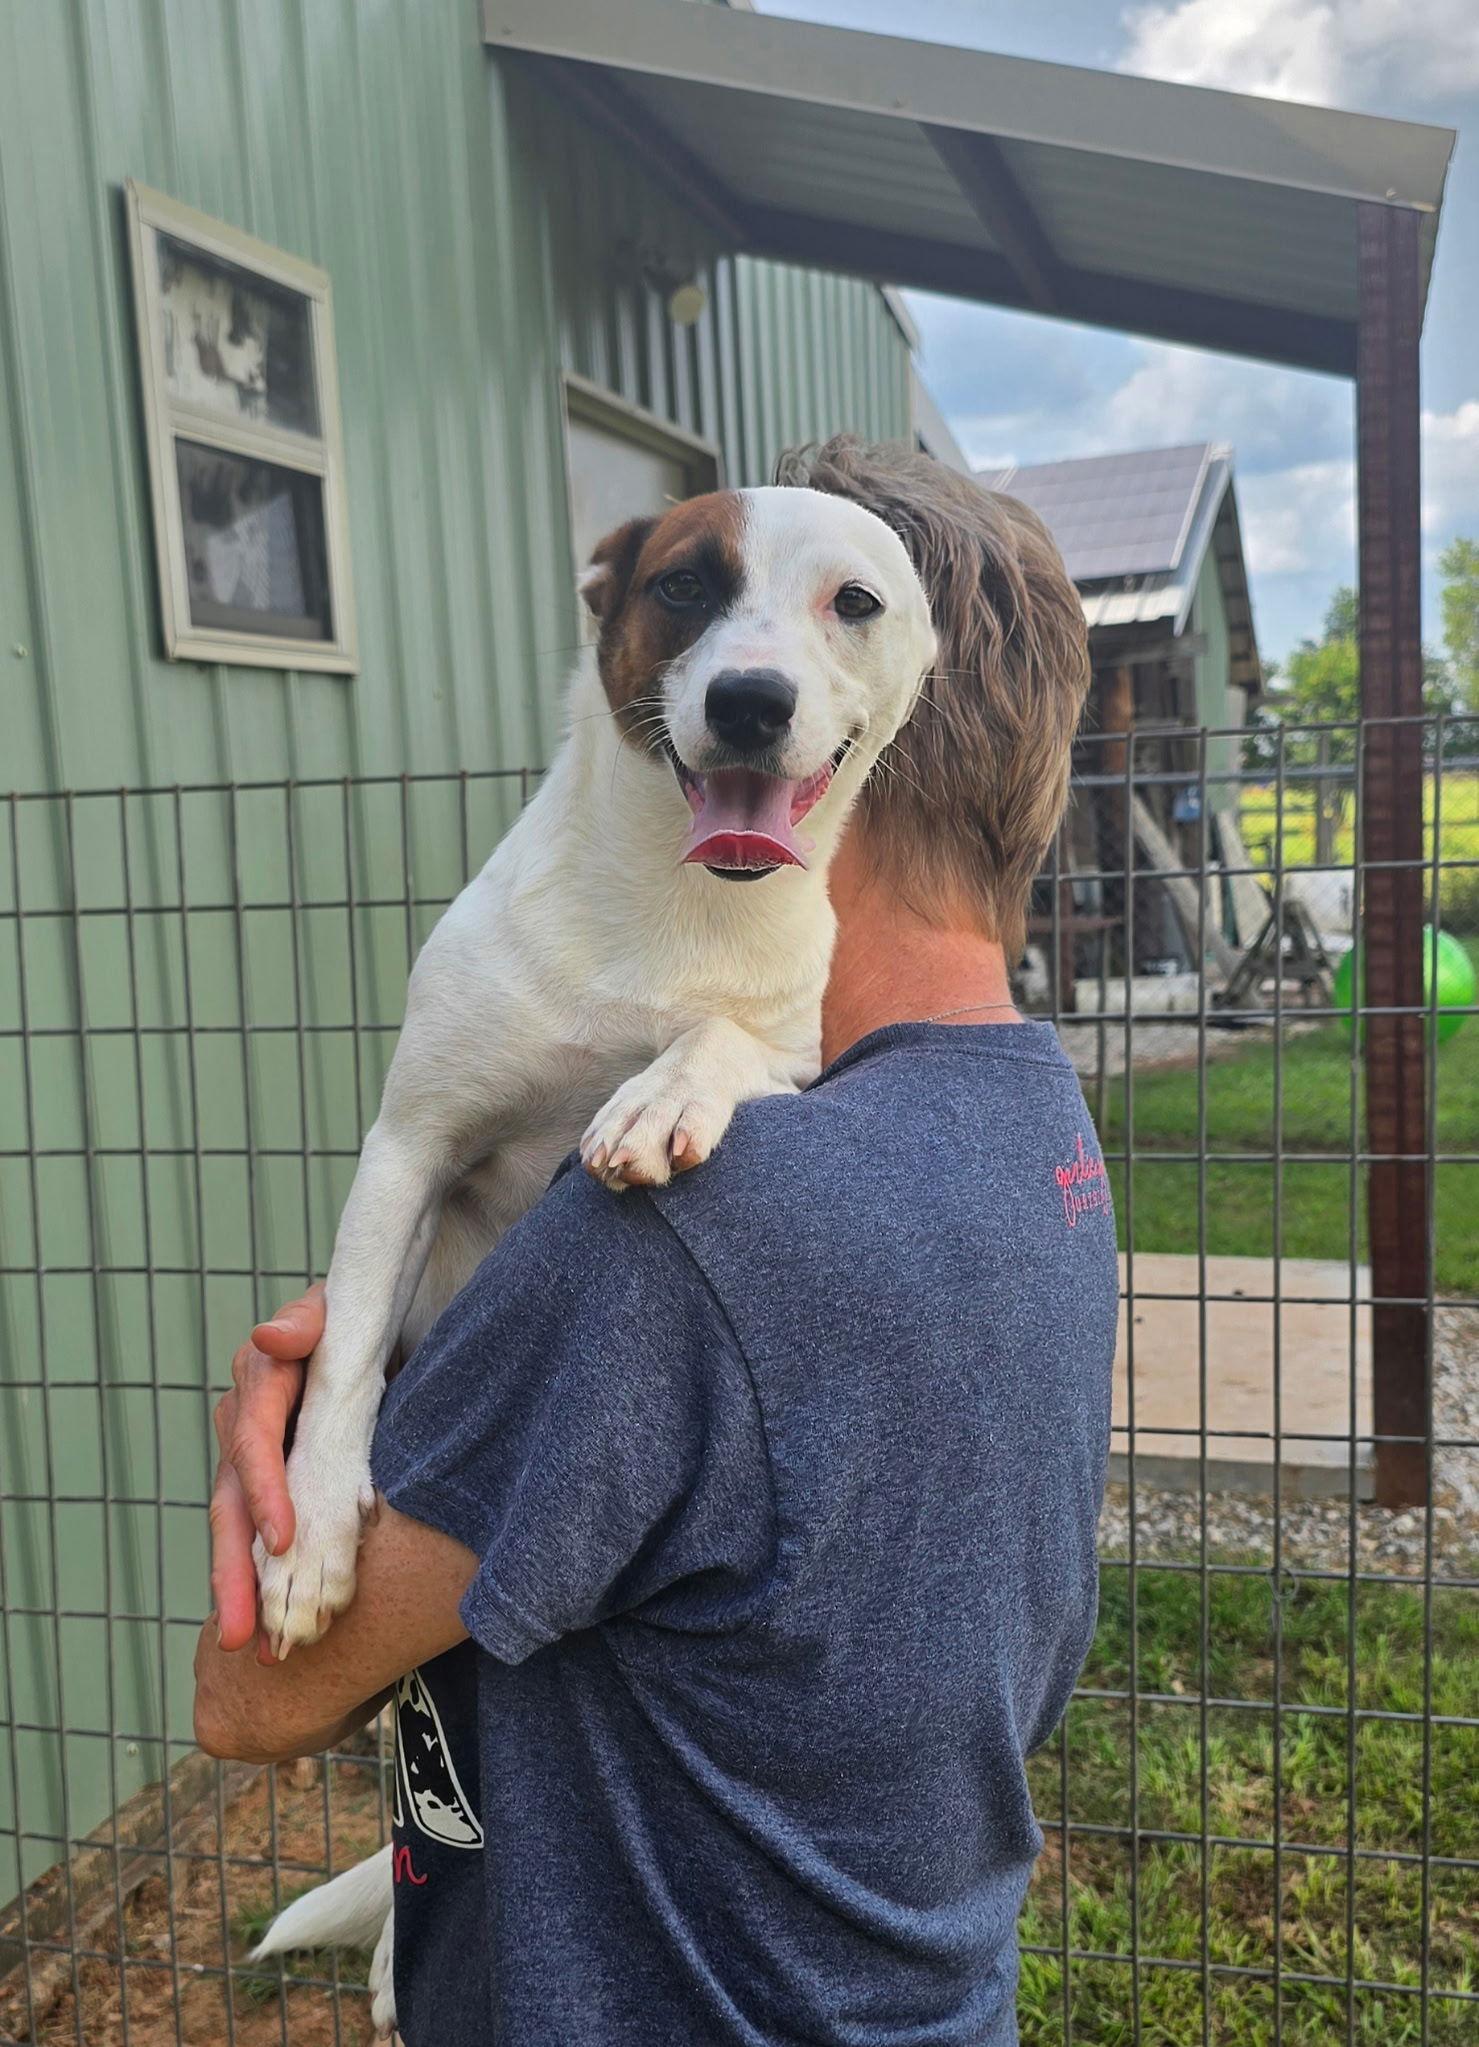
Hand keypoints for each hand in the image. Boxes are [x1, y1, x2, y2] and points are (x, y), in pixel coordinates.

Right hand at [209, 1285, 325, 1656]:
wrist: (382, 1325)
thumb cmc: (357, 1314)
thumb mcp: (335, 1305)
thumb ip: (307, 1320)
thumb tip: (273, 1338)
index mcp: (262, 1381)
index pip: (252, 1440)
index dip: (265, 1490)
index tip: (283, 1538)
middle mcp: (249, 1425)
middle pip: (232, 1502)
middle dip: (233, 1569)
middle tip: (241, 1629)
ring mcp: (260, 1459)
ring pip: (239, 1529)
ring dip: (240, 1589)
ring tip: (245, 1644)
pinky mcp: (280, 1483)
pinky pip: (264, 1535)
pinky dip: (263, 1580)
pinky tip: (266, 1631)